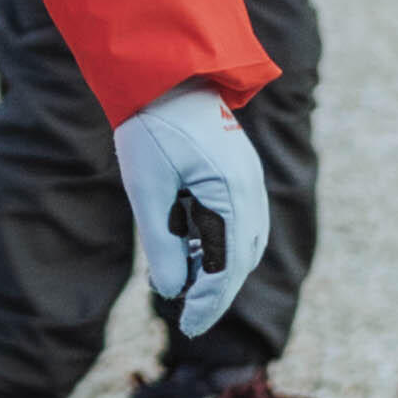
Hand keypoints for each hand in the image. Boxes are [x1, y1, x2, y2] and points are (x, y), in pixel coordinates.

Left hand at [113, 83, 269, 338]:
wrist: (167, 71)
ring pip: (244, 242)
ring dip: (219, 269)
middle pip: (242, 258)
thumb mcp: (147, 187)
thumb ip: (161, 241)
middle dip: (217, 292)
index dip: (209, 301)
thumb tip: (170, 291)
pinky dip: (220, 245)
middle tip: (190, 321)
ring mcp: (248, 180)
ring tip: (185, 287)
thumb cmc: (152, 125)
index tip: (189, 326)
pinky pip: (240, 222)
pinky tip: (189, 250)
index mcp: (231, 193)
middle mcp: (249, 190)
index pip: (227, 266)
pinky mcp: (239, 173)